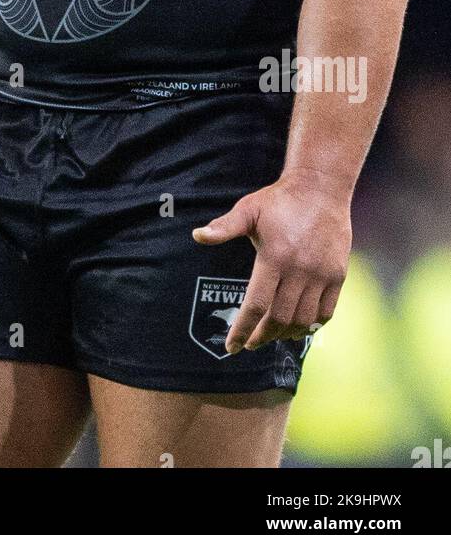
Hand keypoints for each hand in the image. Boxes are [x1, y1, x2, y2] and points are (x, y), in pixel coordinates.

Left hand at [192, 169, 350, 352]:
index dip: (243, 330)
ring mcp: (321, 274)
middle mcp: (300, 270)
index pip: (256, 305)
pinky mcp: (338, 275)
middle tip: (250, 344)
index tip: (232, 347)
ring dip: (285, 335)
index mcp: (274, 257)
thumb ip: (224, 227)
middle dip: (262, 337)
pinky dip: (311, 326)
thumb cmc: (280, 200)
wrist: (321, 188)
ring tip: (272, 336)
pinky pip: (326, 312)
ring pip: (303, 320)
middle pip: (279, 318)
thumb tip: (197, 235)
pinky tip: (298, 328)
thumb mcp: (248, 209)